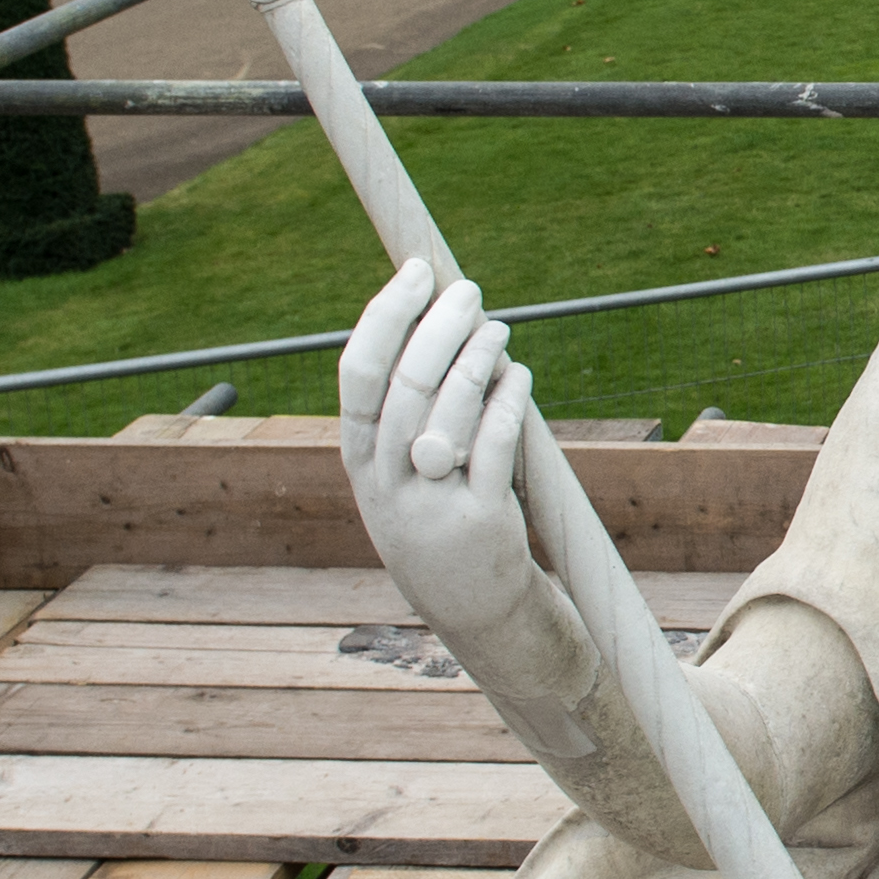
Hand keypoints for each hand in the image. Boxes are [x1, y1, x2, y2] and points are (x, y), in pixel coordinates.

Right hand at [337, 260, 545, 645]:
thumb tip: (435, 315)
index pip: (359, 372)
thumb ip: (404, 408)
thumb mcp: (399, 470)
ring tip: (498, 329)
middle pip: (408, 381)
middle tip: (469, 291)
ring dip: (480, 354)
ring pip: (454, 406)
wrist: (469, 606)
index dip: (387, 314)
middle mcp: (387, 480)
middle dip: (441, 325)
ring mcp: (432, 501)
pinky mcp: (482, 518)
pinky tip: (519, 376)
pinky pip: (496, 440)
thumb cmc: (434, 517)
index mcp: (359, 459)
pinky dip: (509, 398)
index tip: (416, 272)